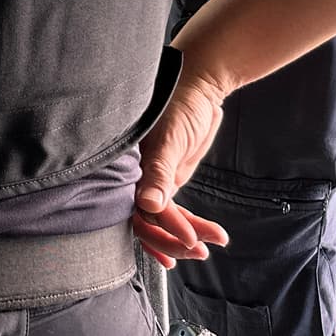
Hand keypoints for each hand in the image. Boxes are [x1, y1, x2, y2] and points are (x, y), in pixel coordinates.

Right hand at [132, 68, 231, 268]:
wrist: (200, 87)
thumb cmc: (181, 102)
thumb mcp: (171, 138)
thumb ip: (159, 172)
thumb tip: (148, 205)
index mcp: (126, 164)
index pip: (135, 208)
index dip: (159, 228)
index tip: (187, 238)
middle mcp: (134, 175)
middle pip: (145, 221)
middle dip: (172, 239)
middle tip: (198, 248)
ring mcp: (151, 180)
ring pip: (161, 220)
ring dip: (184, 236)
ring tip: (209, 245)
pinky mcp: (167, 180)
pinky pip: (173, 211)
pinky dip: (187, 226)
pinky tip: (204, 237)